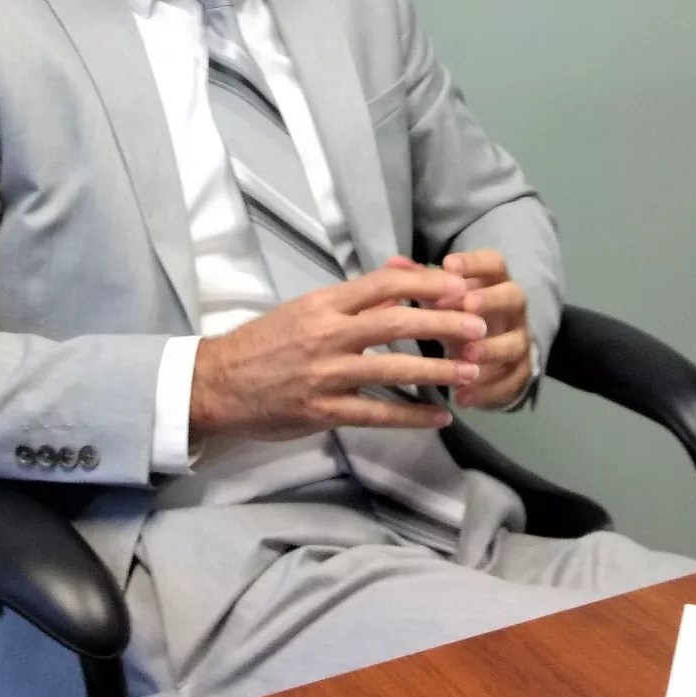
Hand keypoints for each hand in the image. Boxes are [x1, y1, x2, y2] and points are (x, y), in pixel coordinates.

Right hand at [188, 266, 488, 441]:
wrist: (216, 382)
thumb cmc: (263, 344)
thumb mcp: (305, 310)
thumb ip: (352, 299)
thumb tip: (400, 279)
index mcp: (322, 304)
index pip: (383, 284)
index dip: (426, 283)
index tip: (460, 286)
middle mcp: (326, 334)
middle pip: (396, 321)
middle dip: (443, 322)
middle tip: (480, 325)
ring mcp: (324, 374)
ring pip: (392, 368)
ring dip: (438, 370)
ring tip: (471, 371)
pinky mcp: (322, 410)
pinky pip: (376, 413)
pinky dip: (412, 415)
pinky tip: (439, 417)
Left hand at [386, 251, 531, 408]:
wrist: (488, 359)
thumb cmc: (458, 317)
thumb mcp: (442, 300)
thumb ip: (421, 282)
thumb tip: (393, 262)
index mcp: (493, 284)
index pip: (493, 263)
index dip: (474, 263)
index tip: (449, 265)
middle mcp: (512, 310)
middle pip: (514, 297)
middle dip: (492, 300)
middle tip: (468, 305)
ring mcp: (519, 342)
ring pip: (515, 343)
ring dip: (491, 348)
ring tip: (467, 355)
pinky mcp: (519, 374)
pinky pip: (510, 383)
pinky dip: (487, 391)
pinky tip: (462, 397)